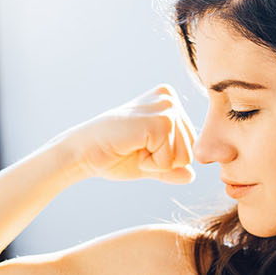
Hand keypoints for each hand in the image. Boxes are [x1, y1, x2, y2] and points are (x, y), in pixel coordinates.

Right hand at [61, 84, 197, 183]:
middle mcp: (169, 98)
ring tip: (133, 147)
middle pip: (190, 151)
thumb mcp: (150, 164)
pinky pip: (169, 160)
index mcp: (169, 102)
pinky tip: (131, 148)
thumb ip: (172, 168)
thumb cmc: (113, 155)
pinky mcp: (160, 122)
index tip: (138, 146)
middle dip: (163, 161)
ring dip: (156, 162)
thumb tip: (192, 176)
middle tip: (135, 147)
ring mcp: (166, 107)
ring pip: (183, 157)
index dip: (164, 158)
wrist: (83, 152)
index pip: (190, 145)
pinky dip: (150, 164)